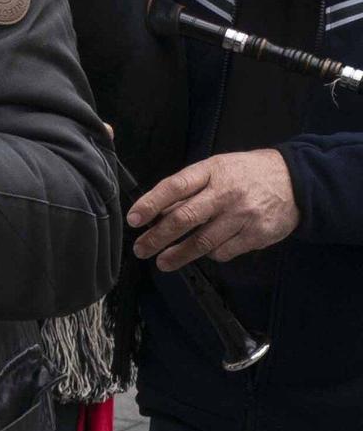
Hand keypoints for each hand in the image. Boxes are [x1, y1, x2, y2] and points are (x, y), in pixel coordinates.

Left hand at [129, 150, 299, 270]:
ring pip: (203, 241)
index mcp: (212, 171)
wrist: (297, 182)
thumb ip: (189, 187)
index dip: (151, 204)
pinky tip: (204, 253)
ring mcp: (243, 215)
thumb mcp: (217, 168)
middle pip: (185, 218)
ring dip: (178, 254)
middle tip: (141, 249)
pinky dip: (210, 254)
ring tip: (162, 262)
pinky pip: (225, 251)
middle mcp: (226, 193)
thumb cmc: (246, 174)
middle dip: (158, 237)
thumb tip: (158, 210)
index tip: (134, 219)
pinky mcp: (257, 235)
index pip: (175, 187)